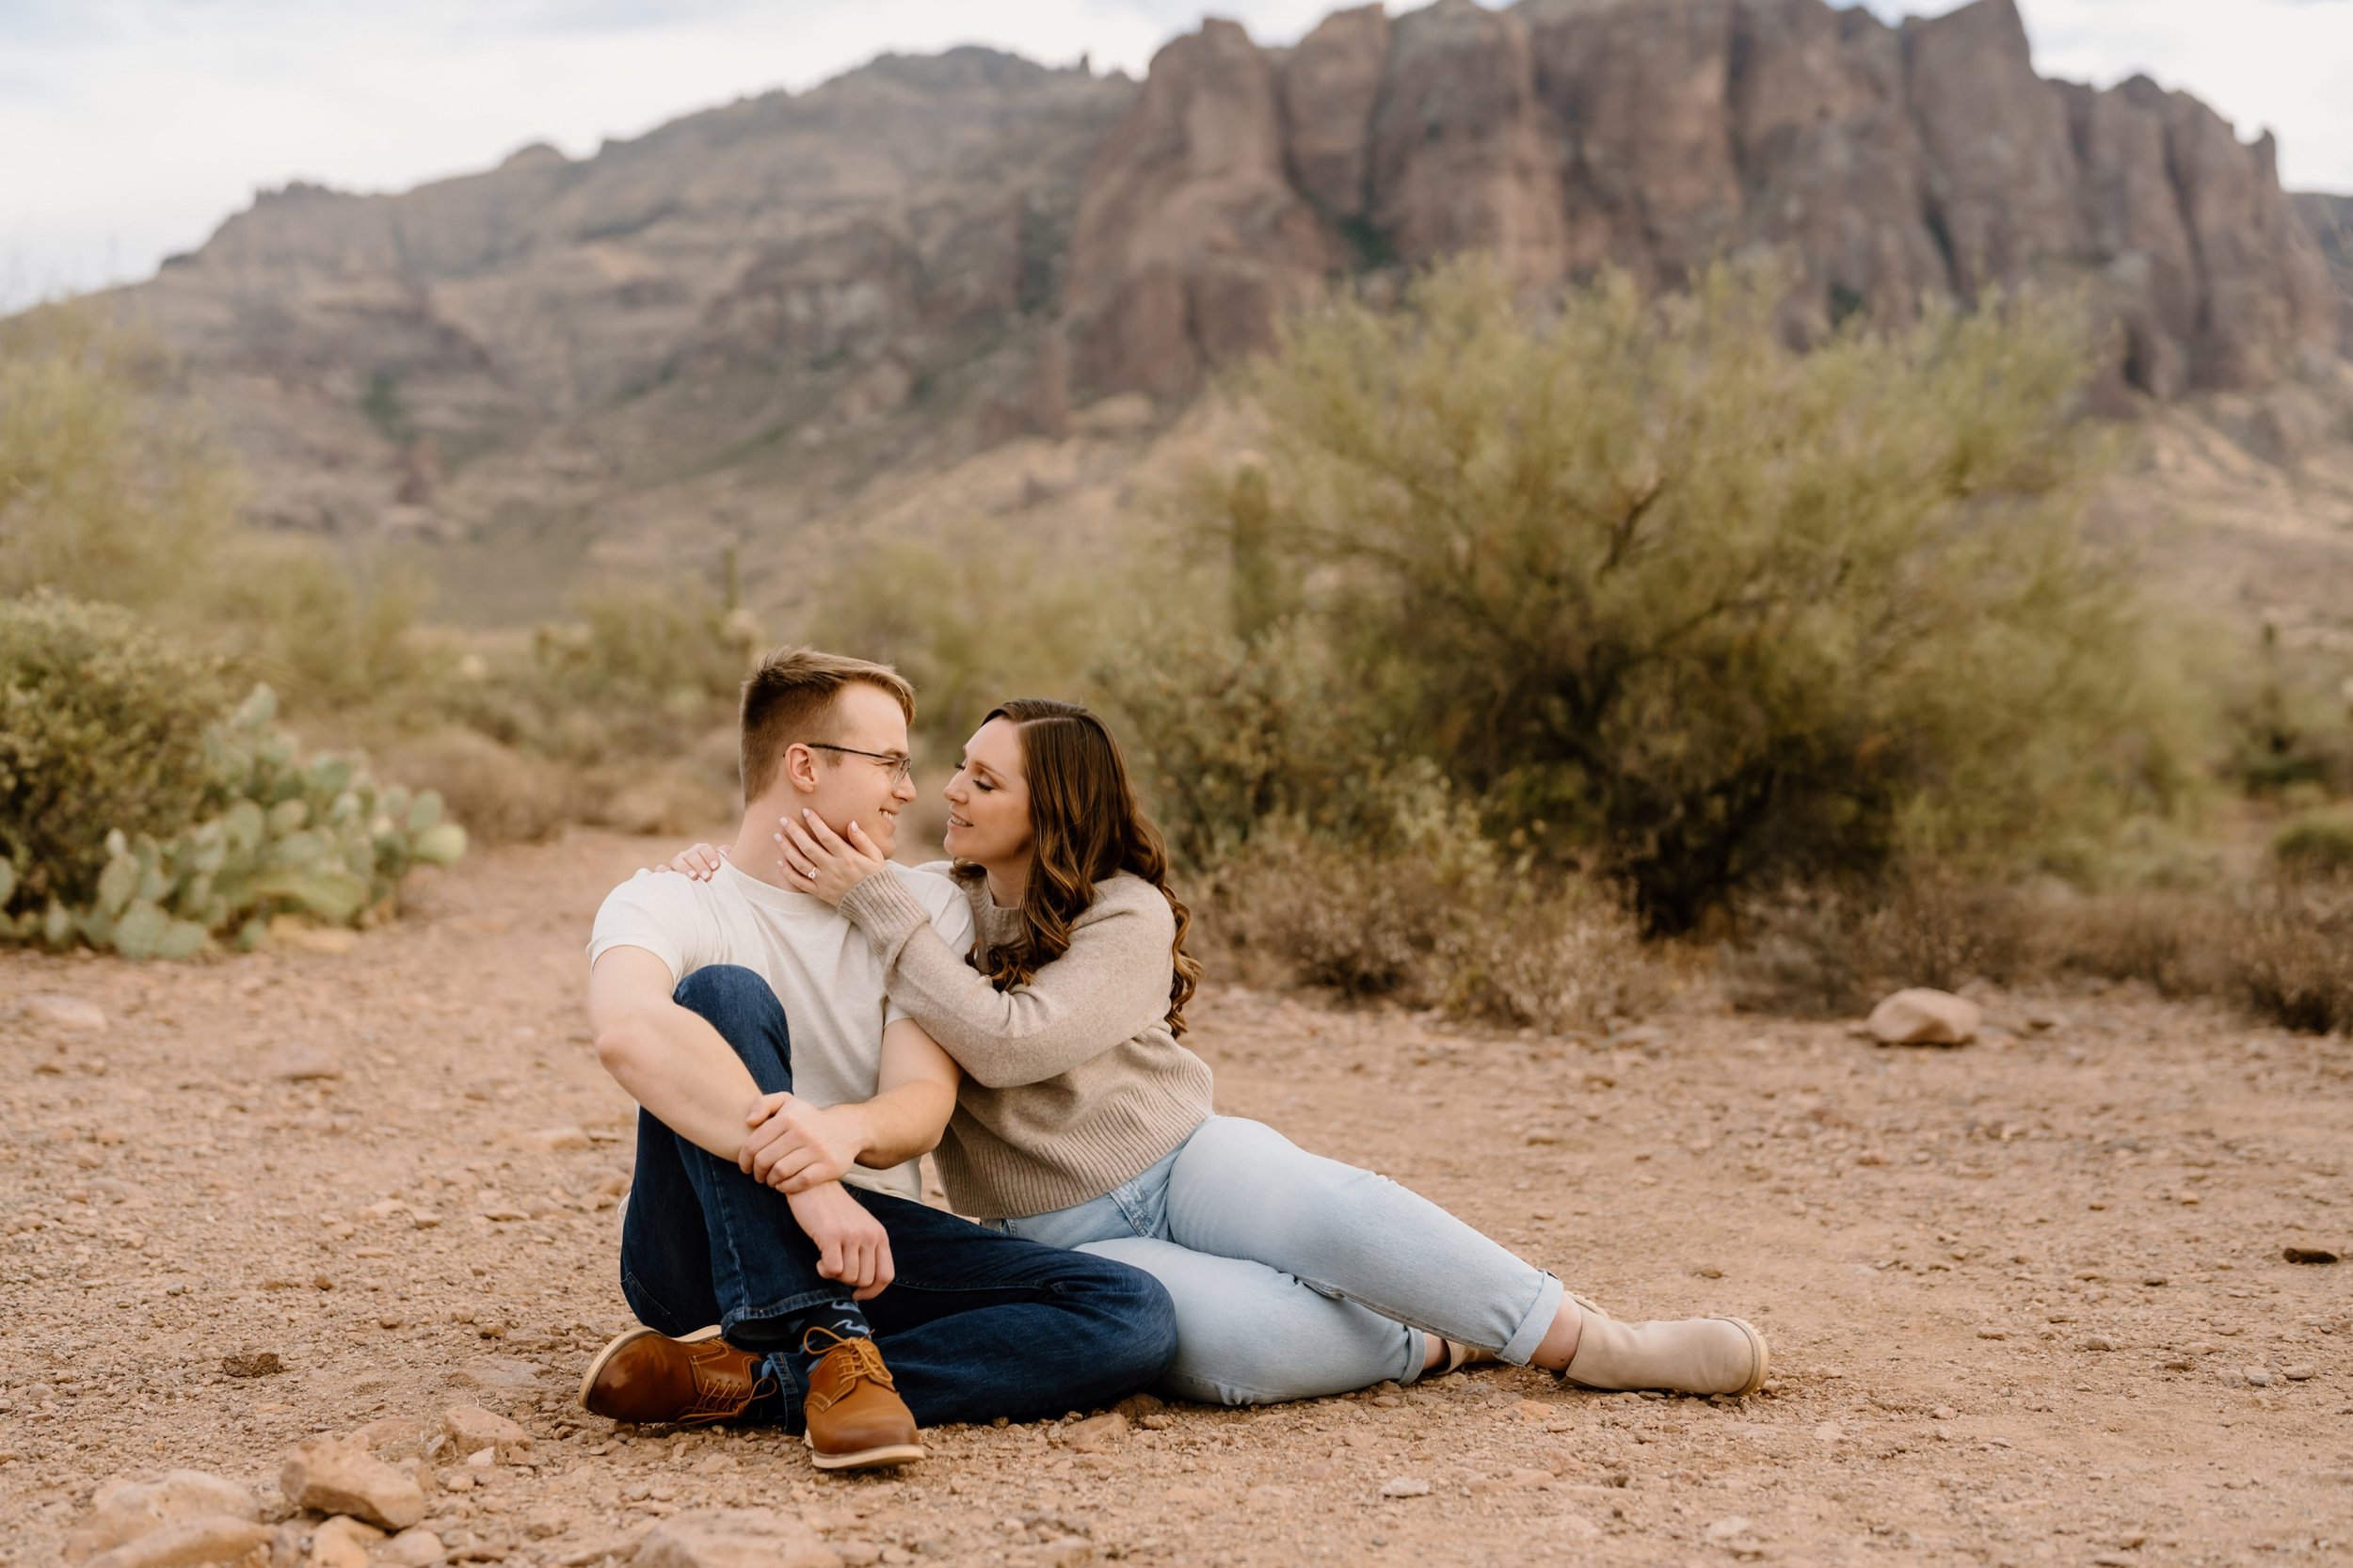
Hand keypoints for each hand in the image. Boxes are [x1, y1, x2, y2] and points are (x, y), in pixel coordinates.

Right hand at [653, 843, 726, 879]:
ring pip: (677, 861)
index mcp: (701, 851)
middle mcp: (688, 855)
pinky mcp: (668, 874)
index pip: (703, 848)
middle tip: (707, 876)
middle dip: (699, 864)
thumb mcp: (724, 868)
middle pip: (691, 855)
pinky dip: (662, 871)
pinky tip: (666, 875)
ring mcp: (677, 864)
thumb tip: (727, 851)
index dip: (710, 856)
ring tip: (693, 877)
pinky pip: (661, 870)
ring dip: (685, 868)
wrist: (705, 887)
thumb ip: (726, 857)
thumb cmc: (717, 877)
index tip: (716, 867)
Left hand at [740, 1091, 866, 1192]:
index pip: (753, 1144)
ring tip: (771, 1180)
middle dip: (757, 1172)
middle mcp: (802, 1132)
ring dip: (771, 1180)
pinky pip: (800, 1181)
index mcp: (788, 1117)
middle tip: (759, 1175)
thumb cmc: (808, 1119)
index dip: (744, 1160)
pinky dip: (787, 1187)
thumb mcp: (787, 1102)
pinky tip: (784, 1185)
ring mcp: (817, 1150)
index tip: (746, 1167)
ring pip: (780, 1172)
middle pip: (765, 1160)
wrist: (847, 1128)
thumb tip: (749, 1122)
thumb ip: (762, 1104)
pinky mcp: (828, 1166)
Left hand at [774, 811, 888, 905]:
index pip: (826, 836)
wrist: (874, 904)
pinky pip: (800, 882)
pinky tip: (780, 862)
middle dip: (794, 832)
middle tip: (784, 820)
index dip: (815, 822)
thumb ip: (863, 839)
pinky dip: (788, 873)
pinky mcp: (819, 892)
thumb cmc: (875, 876)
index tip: (806, 811)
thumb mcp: (876, 856)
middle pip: (808, 847)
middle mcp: (832, 868)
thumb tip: (851, 824)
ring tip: (778, 836)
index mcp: (846, 857)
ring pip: (800, 863)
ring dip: (787, 849)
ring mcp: (824, 881)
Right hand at [783, 1181, 893, 1299]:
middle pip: (865, 1280)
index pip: (886, 1276)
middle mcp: (870, 1235)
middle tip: (836, 1268)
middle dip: (848, 1282)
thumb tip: (864, 1286)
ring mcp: (852, 1235)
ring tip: (826, 1260)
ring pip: (849, 1277)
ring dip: (834, 1276)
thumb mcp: (860, 1227)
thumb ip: (867, 1250)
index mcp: (879, 1235)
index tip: (857, 1294)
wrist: (814, 1185)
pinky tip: (819, 1260)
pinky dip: (823, 1271)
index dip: (872, 1292)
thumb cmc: (834, 1210)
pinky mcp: (831, 1235)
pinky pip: (833, 1270)